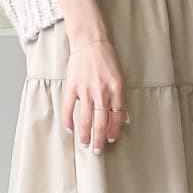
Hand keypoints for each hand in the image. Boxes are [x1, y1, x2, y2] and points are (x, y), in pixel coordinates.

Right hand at [63, 39, 127, 153]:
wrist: (90, 42)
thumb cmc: (106, 59)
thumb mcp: (119, 78)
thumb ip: (120, 99)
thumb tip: (123, 119)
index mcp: (116, 89)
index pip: (116, 116)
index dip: (113, 130)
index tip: (111, 139)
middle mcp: (102, 92)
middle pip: (101, 122)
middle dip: (100, 139)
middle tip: (98, 150)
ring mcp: (86, 90)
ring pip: (85, 119)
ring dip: (85, 134)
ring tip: (85, 144)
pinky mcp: (73, 86)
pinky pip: (69, 108)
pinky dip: (69, 120)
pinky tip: (70, 129)